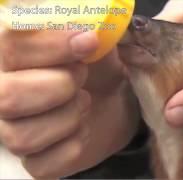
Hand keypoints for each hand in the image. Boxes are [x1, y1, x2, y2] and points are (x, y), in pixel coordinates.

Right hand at [0, 29, 139, 177]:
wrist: (113, 101)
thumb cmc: (98, 67)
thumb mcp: (96, 41)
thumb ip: (86, 28)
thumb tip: (85, 27)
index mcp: (10, 57)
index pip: (7, 44)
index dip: (50, 45)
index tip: (87, 42)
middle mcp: (1, 94)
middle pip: (7, 97)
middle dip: (60, 85)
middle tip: (82, 75)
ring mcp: (13, 132)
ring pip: (24, 136)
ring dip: (68, 115)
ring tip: (84, 101)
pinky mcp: (36, 162)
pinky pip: (45, 164)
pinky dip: (73, 144)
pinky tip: (82, 127)